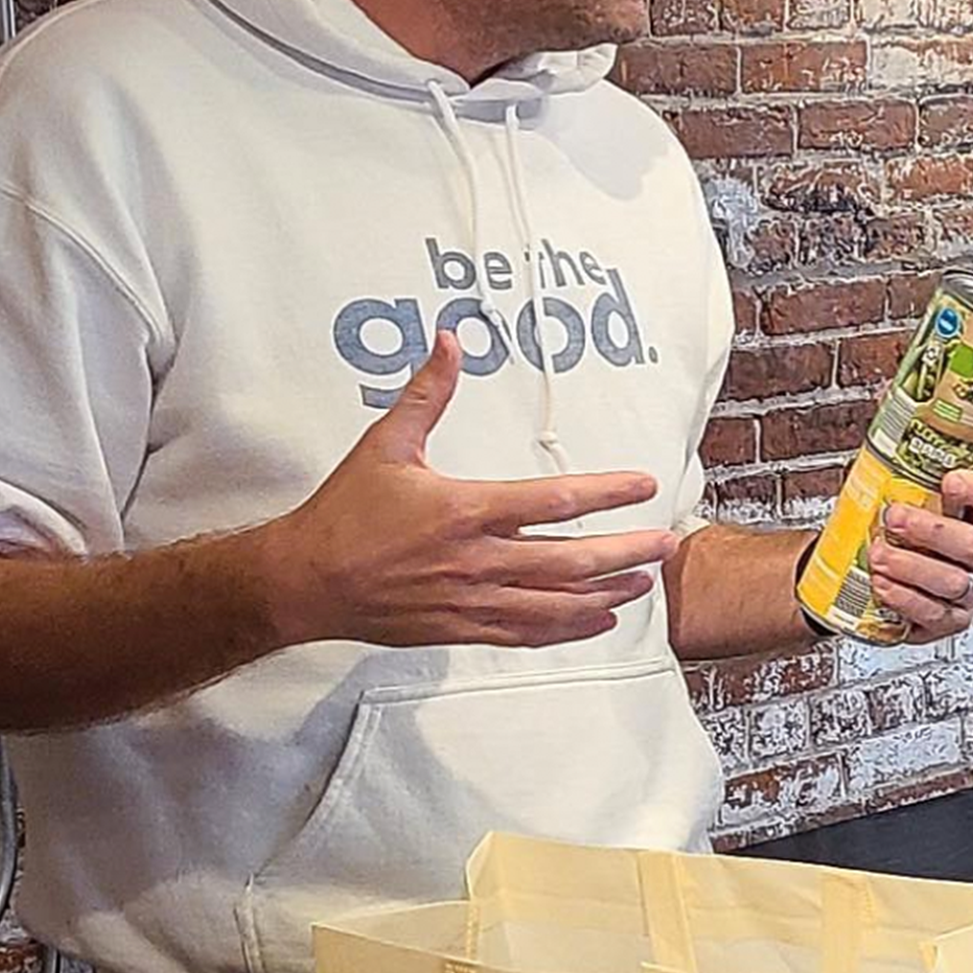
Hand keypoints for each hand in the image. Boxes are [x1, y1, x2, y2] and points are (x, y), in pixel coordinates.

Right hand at [254, 333, 674, 649]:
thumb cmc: (344, 514)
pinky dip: (568, 629)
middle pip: (571, 561)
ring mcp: (471, 600)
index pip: (553, 502)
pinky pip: (527, 633)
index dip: (607, 493)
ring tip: (645, 584)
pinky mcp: (461, 629)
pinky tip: (597, 621)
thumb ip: (427, 393)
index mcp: (465, 510)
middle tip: (666, 543)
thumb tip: (448, 340)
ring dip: (607, 595)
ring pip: (556, 605)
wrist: (305, 582)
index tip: (643, 485)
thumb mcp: (385, 444)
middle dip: (626, 552)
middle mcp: (476, 559)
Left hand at [866, 469, 972, 643]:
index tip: (950, 481)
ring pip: (952, 581)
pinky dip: (904, 598)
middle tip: (893, 518)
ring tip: (878, 556)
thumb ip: (899, 485)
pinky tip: (883, 585)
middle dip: (930, 530)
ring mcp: (969, 590)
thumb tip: (872, 468)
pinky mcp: (951, 620)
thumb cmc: (896, 537)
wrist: (873, 581)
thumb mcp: (901, 505)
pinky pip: (934, 613)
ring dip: (910, 567)